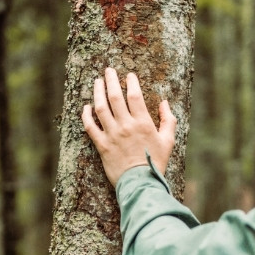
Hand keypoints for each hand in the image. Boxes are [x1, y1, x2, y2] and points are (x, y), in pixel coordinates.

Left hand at [82, 67, 176, 186]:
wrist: (141, 183)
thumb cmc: (156, 163)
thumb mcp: (169, 141)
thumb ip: (169, 120)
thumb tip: (164, 103)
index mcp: (143, 123)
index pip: (134, 96)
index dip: (130, 82)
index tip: (128, 75)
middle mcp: (126, 126)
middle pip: (115, 97)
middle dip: (111, 80)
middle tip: (108, 70)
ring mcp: (112, 135)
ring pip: (101, 108)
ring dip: (98, 92)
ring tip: (97, 82)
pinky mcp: (102, 146)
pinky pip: (90, 127)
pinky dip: (86, 115)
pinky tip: (86, 107)